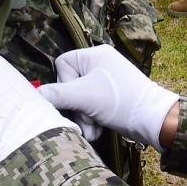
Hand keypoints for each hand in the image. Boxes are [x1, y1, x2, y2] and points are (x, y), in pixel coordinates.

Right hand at [36, 45, 178, 150]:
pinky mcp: (110, 98)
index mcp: (95, 55)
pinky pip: (91, 107)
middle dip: (76, 108)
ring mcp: (106, 82)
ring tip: (93, 129)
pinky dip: (92, 120)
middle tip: (86, 120)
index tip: (76, 97)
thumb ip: (56, 95)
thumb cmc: (122, 101)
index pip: (62, 65)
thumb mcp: (84, 97)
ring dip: (83, 118)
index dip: (64, 84)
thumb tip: (33, 94)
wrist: (153, 120)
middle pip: (69, 86)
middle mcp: (100, 64)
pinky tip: (98, 129)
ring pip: (79, 100)